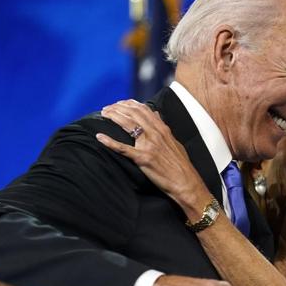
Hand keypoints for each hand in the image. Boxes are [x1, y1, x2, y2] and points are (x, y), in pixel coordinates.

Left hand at [96, 100, 210, 209]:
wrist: (185, 182)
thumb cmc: (180, 164)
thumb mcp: (174, 141)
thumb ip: (164, 127)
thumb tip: (156, 114)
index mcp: (163, 129)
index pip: (143, 110)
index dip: (129, 104)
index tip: (119, 103)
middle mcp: (155, 133)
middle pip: (133, 114)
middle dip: (118, 108)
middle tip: (106, 108)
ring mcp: (149, 145)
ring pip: (128, 125)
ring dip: (114, 117)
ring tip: (103, 114)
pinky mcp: (143, 158)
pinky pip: (123, 148)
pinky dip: (110, 142)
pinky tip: (99, 137)